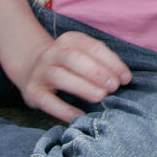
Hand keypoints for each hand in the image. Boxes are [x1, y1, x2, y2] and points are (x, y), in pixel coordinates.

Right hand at [14, 31, 132, 122]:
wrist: (30, 67)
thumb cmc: (67, 63)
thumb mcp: (82, 54)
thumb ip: (100, 62)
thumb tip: (123, 77)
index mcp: (69, 40)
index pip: (93, 47)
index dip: (112, 62)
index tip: (126, 78)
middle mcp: (52, 53)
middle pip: (75, 59)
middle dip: (98, 73)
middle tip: (114, 86)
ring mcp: (40, 72)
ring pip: (60, 76)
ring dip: (83, 87)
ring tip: (101, 96)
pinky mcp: (32, 91)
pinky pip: (47, 101)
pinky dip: (63, 110)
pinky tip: (79, 115)